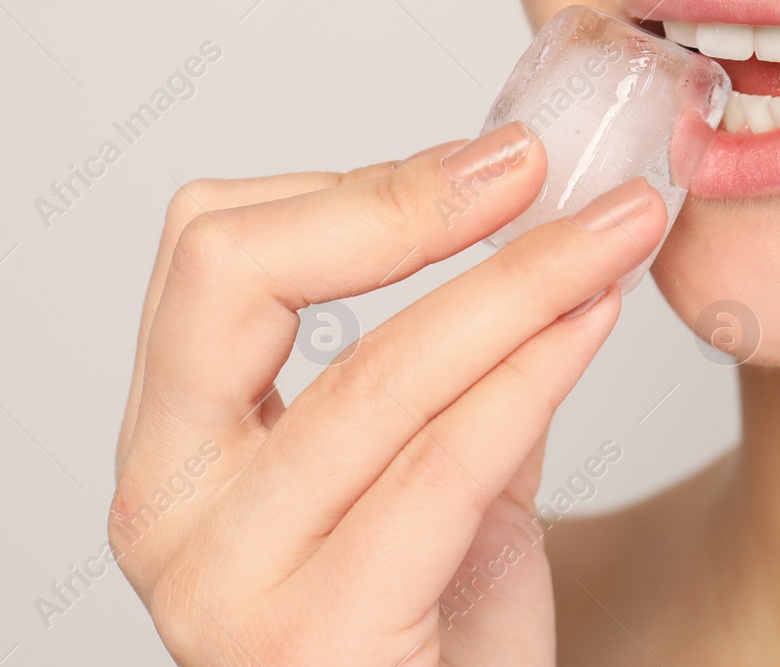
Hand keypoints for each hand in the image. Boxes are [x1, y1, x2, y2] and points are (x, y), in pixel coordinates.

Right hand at [110, 122, 665, 665]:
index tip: (488, 161)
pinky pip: (441, 465)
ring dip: (517, 282)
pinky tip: (594, 318)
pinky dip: (531, 371)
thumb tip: (532, 222)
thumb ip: (460, 362)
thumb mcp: (435, 472)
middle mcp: (165, 505)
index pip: (211, 254)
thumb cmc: (433, 639)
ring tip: (614, 233)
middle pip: (234, 276)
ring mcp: (222, 579)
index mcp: (175, 445)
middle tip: (532, 167)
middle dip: (402, 204)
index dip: (352, 186)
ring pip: (374, 371)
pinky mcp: (311, 638)